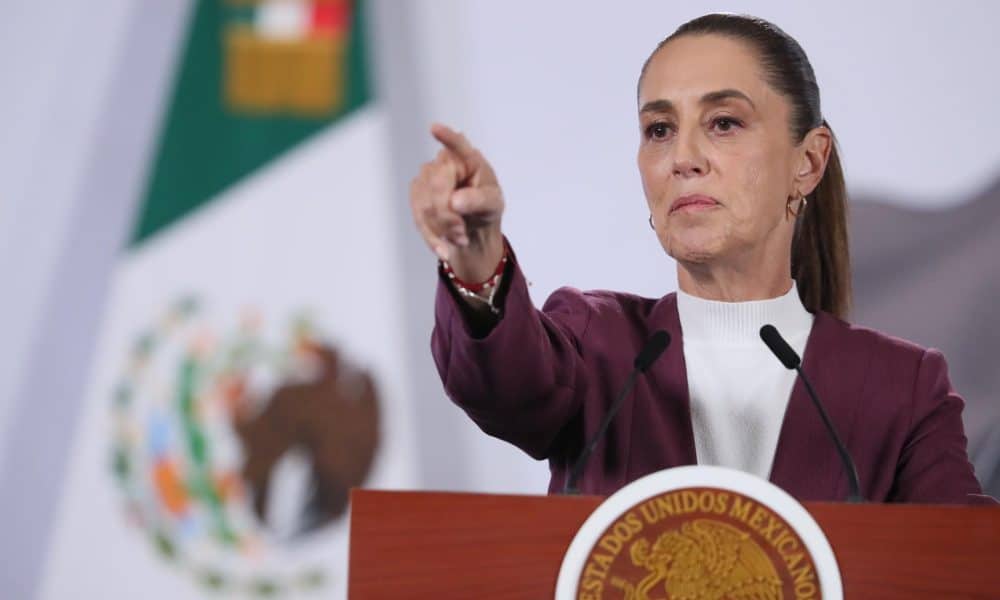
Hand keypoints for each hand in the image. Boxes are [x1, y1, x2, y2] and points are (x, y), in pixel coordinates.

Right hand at [410, 123, 505, 282]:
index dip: (446, 137)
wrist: (472, 229)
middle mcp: (444, 162)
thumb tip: (456, 201)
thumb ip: (479, 201)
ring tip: (459, 238)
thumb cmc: (486, 209)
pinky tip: (444, 247)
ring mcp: (427, 176)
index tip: (435, 129)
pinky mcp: (417, 194)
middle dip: (448, 215)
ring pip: (424, 205)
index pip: (457, 144)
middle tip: (462, 232)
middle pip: (436, 186)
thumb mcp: (493, 205)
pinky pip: (418, 217)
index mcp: (468, 159)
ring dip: (442, 229)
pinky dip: (432, 236)